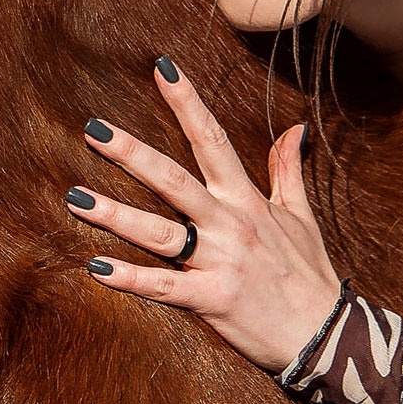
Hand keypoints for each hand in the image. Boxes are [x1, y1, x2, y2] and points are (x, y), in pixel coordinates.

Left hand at [68, 56, 344, 372]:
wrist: (327, 335)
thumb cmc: (309, 275)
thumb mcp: (301, 216)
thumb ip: (287, 169)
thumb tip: (294, 127)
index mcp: (246, 201)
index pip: (213, 140)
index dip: (188, 102)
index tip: (162, 68)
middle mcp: (230, 224)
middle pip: (174, 180)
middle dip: (132, 153)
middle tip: (93, 128)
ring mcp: (219, 261)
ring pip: (159, 232)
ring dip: (115, 214)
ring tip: (75, 197)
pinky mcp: (211, 299)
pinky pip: (164, 286)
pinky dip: (130, 278)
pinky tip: (97, 267)